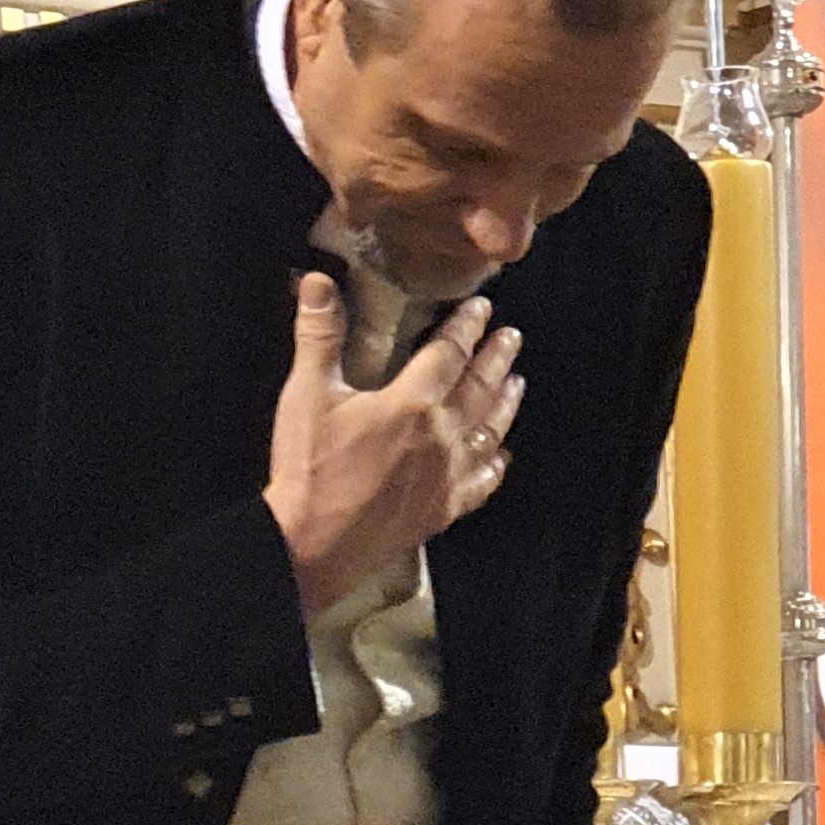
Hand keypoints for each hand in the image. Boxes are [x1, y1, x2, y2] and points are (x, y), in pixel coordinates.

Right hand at [263, 274, 521, 614]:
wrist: (313, 545)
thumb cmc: (311, 467)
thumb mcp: (307, 394)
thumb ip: (319, 334)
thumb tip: (317, 279)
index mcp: (413, 402)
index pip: (450, 353)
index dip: (467, 327)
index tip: (483, 308)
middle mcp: (442, 436)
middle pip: (479, 389)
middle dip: (496, 359)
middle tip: (512, 338)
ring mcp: (447, 476)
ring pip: (488, 432)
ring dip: (504, 405)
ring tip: (517, 384)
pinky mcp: (442, 511)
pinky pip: (481, 484)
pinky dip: (494, 466)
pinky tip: (501, 457)